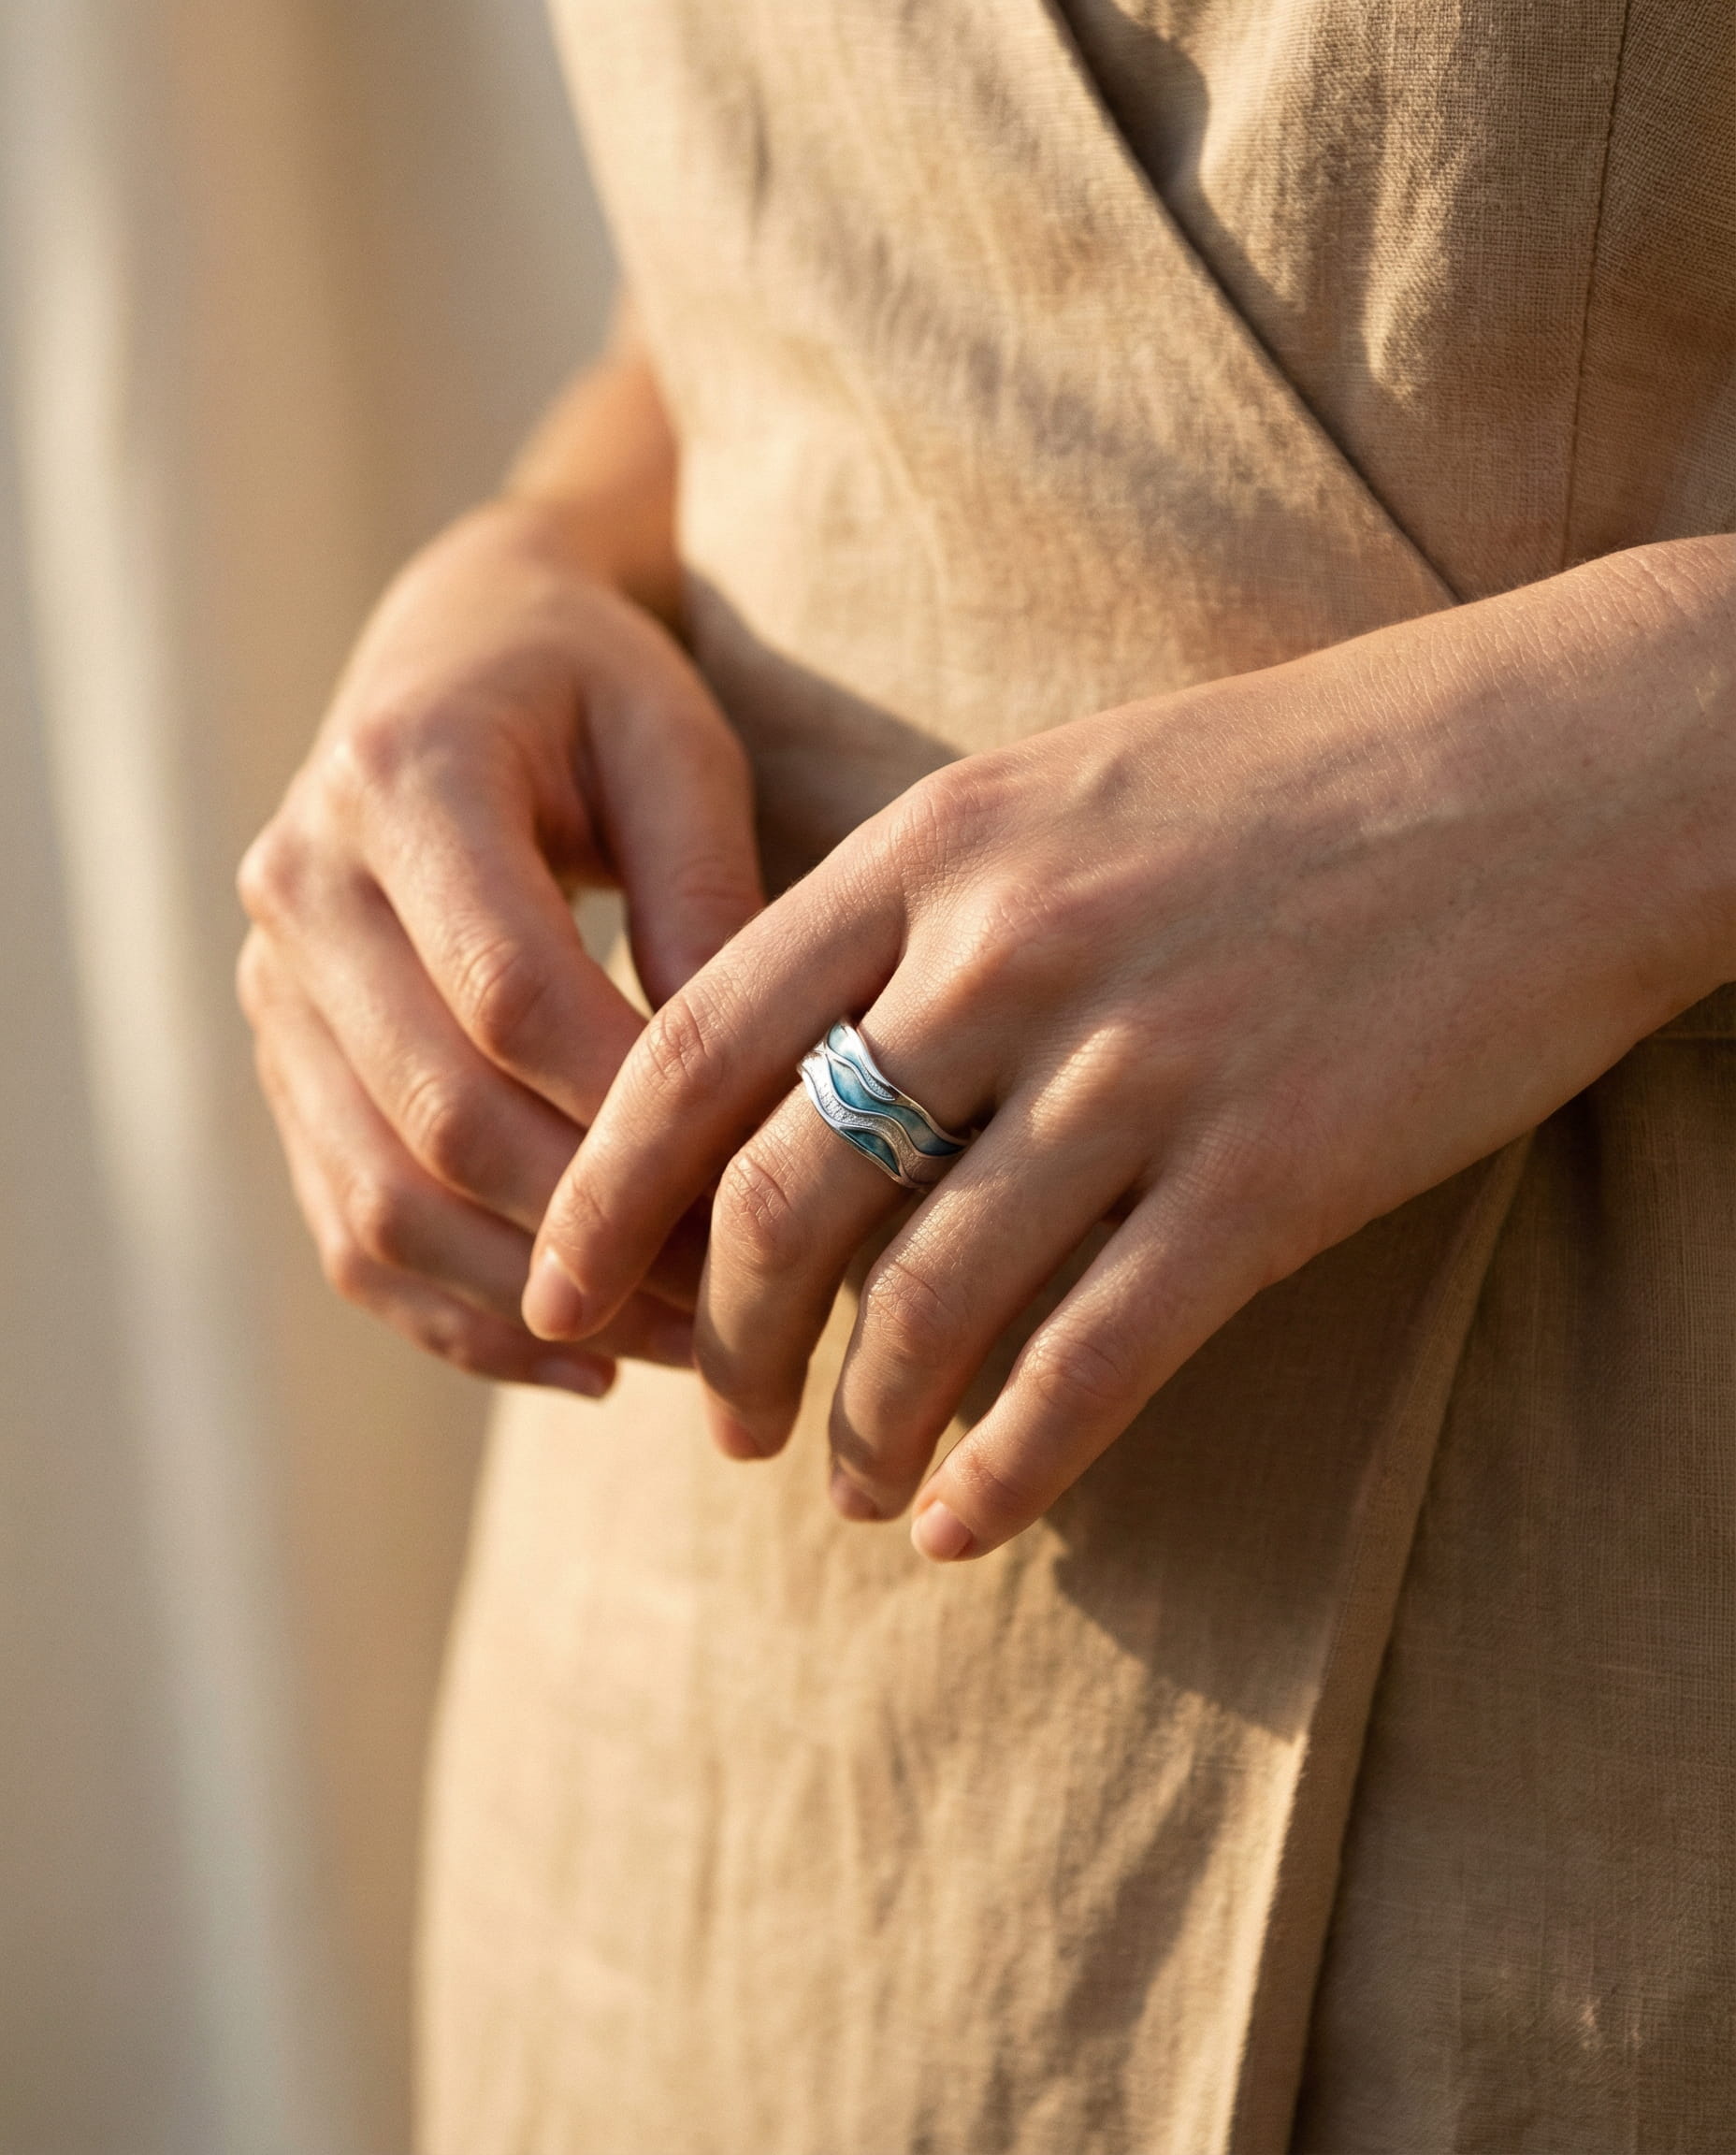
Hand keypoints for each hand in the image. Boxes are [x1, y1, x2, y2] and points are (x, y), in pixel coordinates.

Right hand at [238, 495, 760, 1392]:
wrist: (456, 656)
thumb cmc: (597, 695)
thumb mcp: (677, 742)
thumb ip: (708, 890)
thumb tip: (744, 1084)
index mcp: (403, 777)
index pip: (508, 992)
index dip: (628, 1114)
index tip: (756, 1193)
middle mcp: (304, 886)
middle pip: (437, 1114)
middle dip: (592, 1232)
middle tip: (741, 1305)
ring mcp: (275, 986)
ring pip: (378, 1198)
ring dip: (530, 1302)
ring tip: (681, 1351)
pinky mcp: (286, 1060)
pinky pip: (348, 1225)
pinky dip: (458, 1313)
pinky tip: (583, 1361)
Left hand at [523, 540, 1735, 1547]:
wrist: (1575, 761)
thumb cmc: (1313, 774)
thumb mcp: (1074, 788)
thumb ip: (925, 909)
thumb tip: (808, 1076)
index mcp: (941, 844)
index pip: (695, 1044)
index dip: (603, 1192)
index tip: (560, 1288)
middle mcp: (1013, 951)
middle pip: (780, 1197)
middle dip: (718, 1339)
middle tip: (714, 1420)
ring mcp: (1144, 1067)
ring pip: (926, 1304)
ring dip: (865, 1429)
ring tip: (853, 1492)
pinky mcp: (1273, 1176)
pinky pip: (1089, 1363)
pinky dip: (1007, 1467)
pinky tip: (972, 1525)